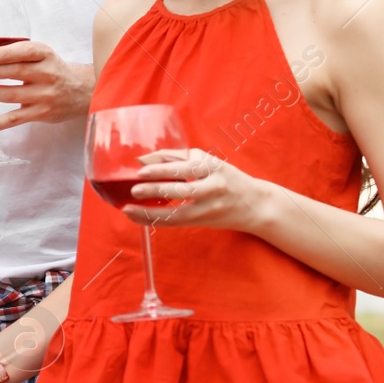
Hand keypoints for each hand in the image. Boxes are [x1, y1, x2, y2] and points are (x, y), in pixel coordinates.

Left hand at [0, 41, 93, 133]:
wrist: (81, 91)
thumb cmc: (54, 70)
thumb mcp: (42, 55)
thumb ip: (18, 55)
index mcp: (45, 55)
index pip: (25, 52)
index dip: (4, 54)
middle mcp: (47, 74)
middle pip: (14, 72)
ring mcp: (44, 95)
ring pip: (12, 94)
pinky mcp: (41, 113)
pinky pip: (15, 119)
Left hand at [124, 148, 272, 232]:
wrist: (254, 204)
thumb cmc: (226, 178)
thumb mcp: (209, 162)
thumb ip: (179, 158)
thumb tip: (147, 158)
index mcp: (214, 168)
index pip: (186, 168)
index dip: (162, 169)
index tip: (142, 170)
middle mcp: (214, 188)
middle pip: (182, 191)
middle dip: (155, 191)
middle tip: (134, 189)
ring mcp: (209, 208)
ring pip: (177, 213)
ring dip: (150, 212)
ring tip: (129, 208)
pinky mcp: (203, 222)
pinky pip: (175, 223)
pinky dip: (155, 221)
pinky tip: (138, 217)